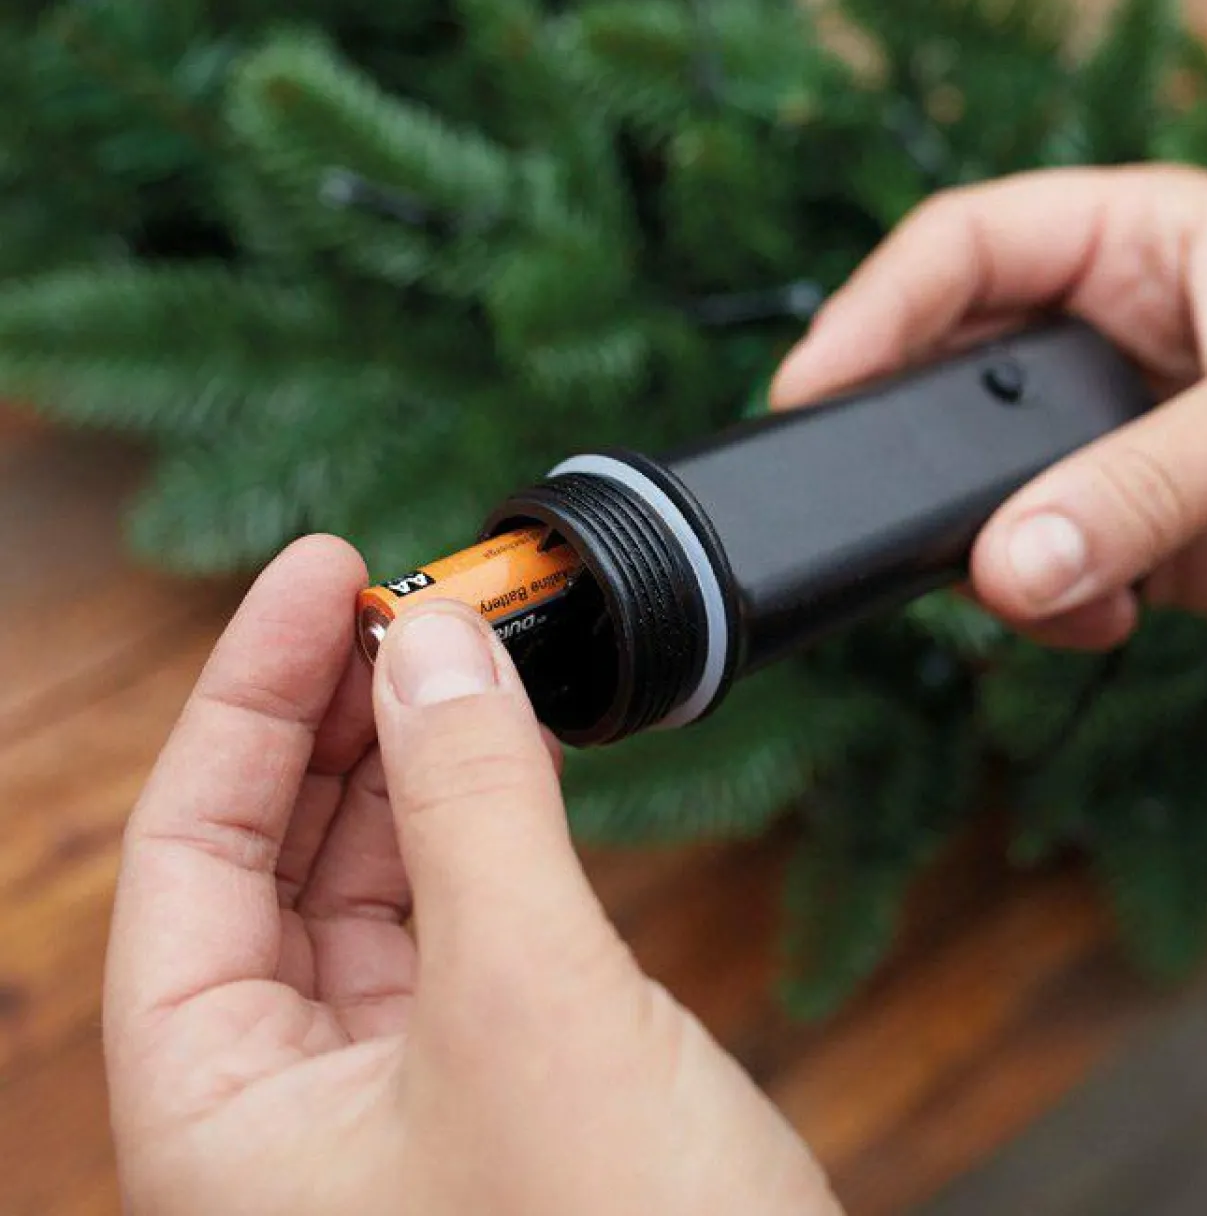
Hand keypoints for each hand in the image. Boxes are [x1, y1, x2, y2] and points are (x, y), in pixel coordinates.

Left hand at [103, 535, 840, 1215]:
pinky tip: (502, 750)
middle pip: (272, 857)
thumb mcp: (533, 1007)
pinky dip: (474, 823)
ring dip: (408, 759)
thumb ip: (471, 807)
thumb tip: (433, 643)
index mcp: (223, 1117)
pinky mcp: (489, 1082)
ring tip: (449, 649)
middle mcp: (284, 1110)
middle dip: (330, 714)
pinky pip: (451, 917)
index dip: (249, 693)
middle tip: (393, 598)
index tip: (320, 574)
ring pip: (367, 881)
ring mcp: (389, 1098)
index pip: (189, 852)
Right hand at [772, 164, 1206, 648]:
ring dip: (991, 545)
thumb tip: (1010, 566)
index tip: (811, 389)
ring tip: (1041, 585)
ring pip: (982, 483)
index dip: (875, 310)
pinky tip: (1101, 614)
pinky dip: (1048, 600)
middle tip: (881, 508)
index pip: (965, 250)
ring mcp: (1108, 439)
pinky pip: (1036, 560)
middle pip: (950, 375)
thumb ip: (1142, 485)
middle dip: (921, 451)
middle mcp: (1107, 336)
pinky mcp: (1125, 524)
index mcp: (1137, 244)